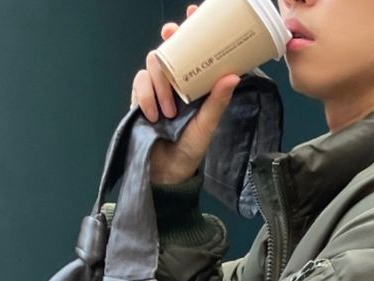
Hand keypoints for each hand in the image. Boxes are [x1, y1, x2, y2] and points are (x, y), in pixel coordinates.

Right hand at [131, 5, 240, 184]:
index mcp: (194, 84)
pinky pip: (139, 84)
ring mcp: (156, 89)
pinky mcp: (140, 99)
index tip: (192, 11)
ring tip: (169, 112)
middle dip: (169, 39)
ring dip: (160, 84)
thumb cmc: (190, 149)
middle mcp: (175, 82)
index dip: (191, 29)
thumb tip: (233, 75)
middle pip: (168, 49)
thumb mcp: (207, 125)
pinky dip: (147, 97)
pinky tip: (154, 115)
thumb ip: (217, 102)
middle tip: (170, 35)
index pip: (192, 50)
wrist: (167, 172)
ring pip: (152, 64)